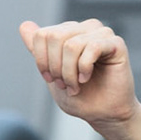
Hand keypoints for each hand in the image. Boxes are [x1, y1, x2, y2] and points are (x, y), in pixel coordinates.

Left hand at [19, 18, 137, 130]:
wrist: (103, 114)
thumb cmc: (81, 96)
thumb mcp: (52, 74)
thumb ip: (38, 50)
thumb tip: (24, 25)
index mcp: (69, 32)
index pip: (43, 35)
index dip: (42, 61)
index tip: (51, 79)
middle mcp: (85, 28)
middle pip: (55, 37)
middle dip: (56, 67)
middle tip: (64, 85)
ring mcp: (102, 33)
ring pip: (71, 45)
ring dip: (69, 73)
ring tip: (76, 86)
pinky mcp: (116, 43)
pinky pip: (92, 47)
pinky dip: (84, 68)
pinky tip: (86, 78)